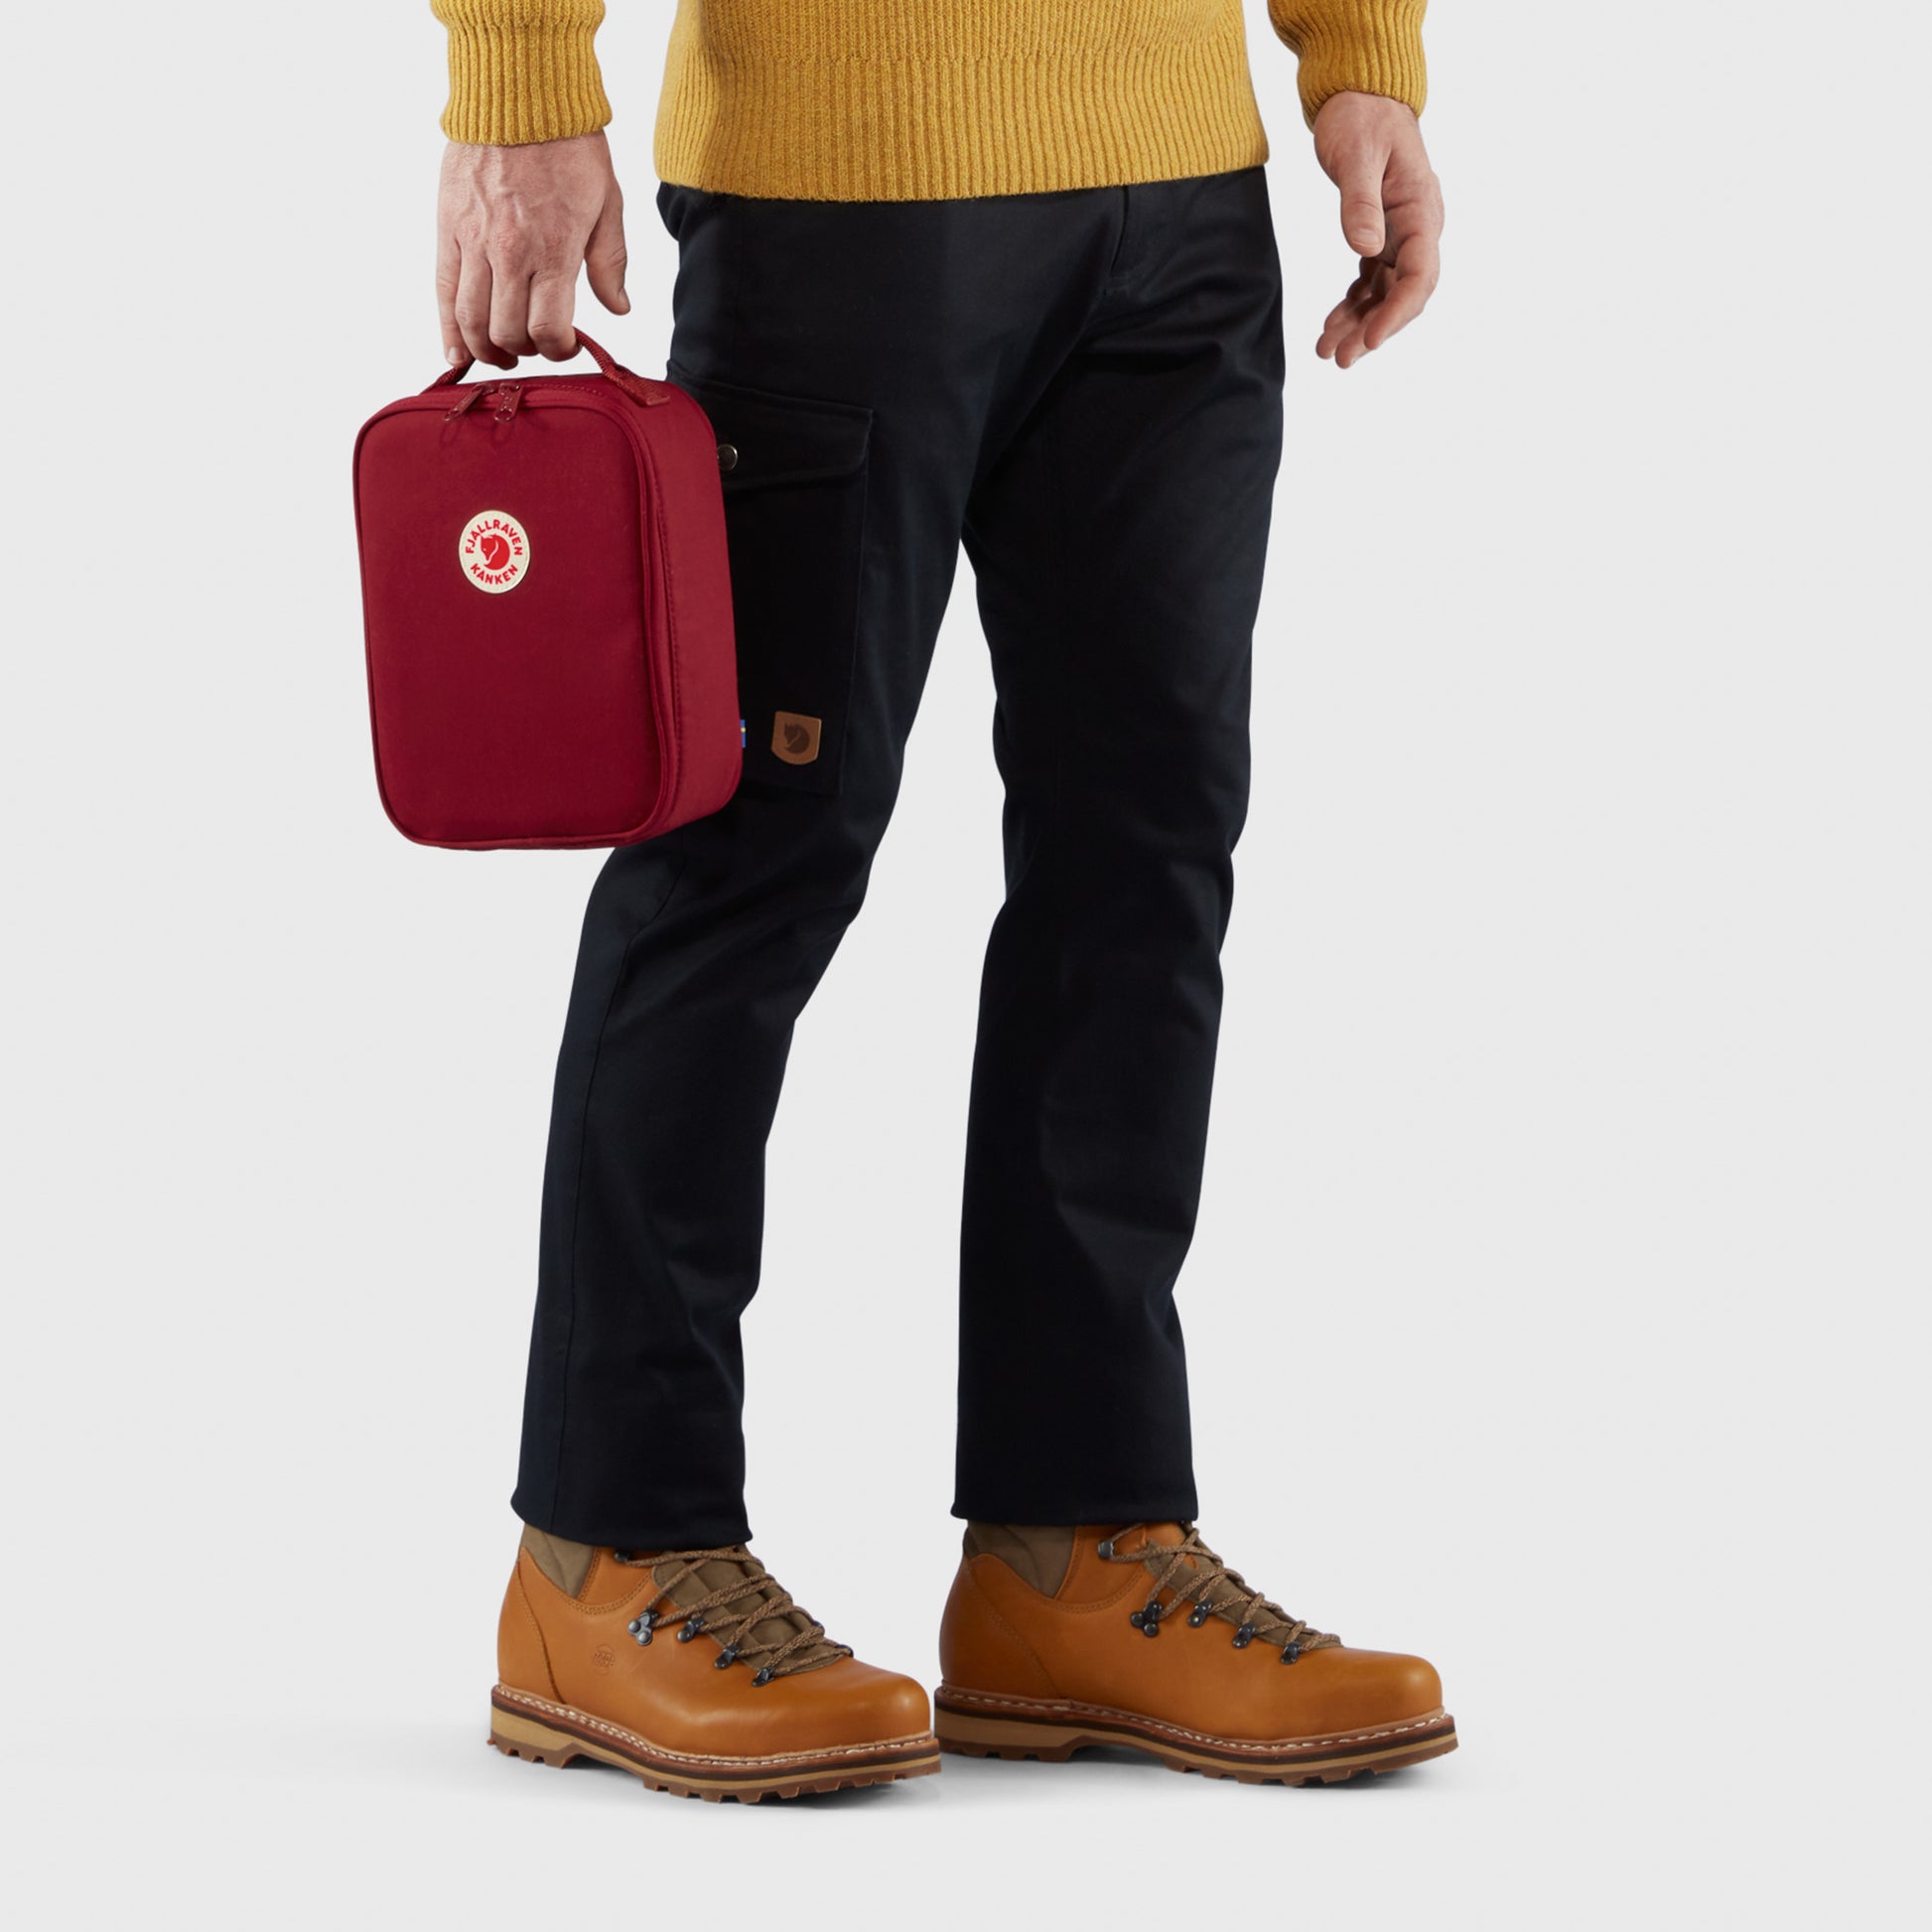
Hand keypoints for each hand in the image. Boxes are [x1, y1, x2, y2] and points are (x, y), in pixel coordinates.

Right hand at [436, 131, 629, 369]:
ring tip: (501, 355)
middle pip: (507, 331)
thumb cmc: (568, 146)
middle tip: (535, 348)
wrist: (520, 93)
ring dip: (486, 349)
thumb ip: (611, 262)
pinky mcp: (447, 227)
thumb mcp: (607, 204)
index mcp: (554, 249)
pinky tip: (456, 355)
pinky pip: (442, 291)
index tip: (567, 346)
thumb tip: (618, 309)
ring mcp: (473, 240)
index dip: (558, 350)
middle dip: (525, 352)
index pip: (548, 328)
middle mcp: (510, 251)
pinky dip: (447, 330)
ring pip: (471, 319)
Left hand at [1311, 93, 1443, 367]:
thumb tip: (1365, 248)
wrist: (1357, 97)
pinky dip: (1351, 305)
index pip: (1419, 274)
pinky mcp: (1379, 236)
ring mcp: (1399, 235)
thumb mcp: (1356, 154)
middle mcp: (1416, 228)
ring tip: (1326, 351)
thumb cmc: (1360, 117)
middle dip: (1373, 330)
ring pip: (1384, 294)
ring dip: (1358, 325)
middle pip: (1403, 294)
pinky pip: (1369, 282)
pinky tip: (1330, 325)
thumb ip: (1360, 202)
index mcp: (1421, 210)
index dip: (1398, 312)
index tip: (1372, 340)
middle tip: (1340, 359)